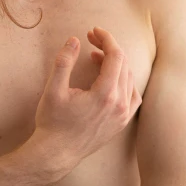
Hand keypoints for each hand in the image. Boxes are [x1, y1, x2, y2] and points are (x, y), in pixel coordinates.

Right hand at [31, 26, 141, 172]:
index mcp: (105, 94)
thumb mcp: (53, 89)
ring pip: (129, 78)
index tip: (93, 31)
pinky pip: (132, 96)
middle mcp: (119, 105)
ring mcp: (123, 116)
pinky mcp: (121, 123)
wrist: (56, 154)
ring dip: (115, 63)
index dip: (106, 39)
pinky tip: (111, 78)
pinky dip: (124, 81)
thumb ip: (64, 62)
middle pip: (123, 64)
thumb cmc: (53, 122)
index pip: (116, 56)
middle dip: (108, 47)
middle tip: (90, 40)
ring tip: (96, 57)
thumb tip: (74, 40)